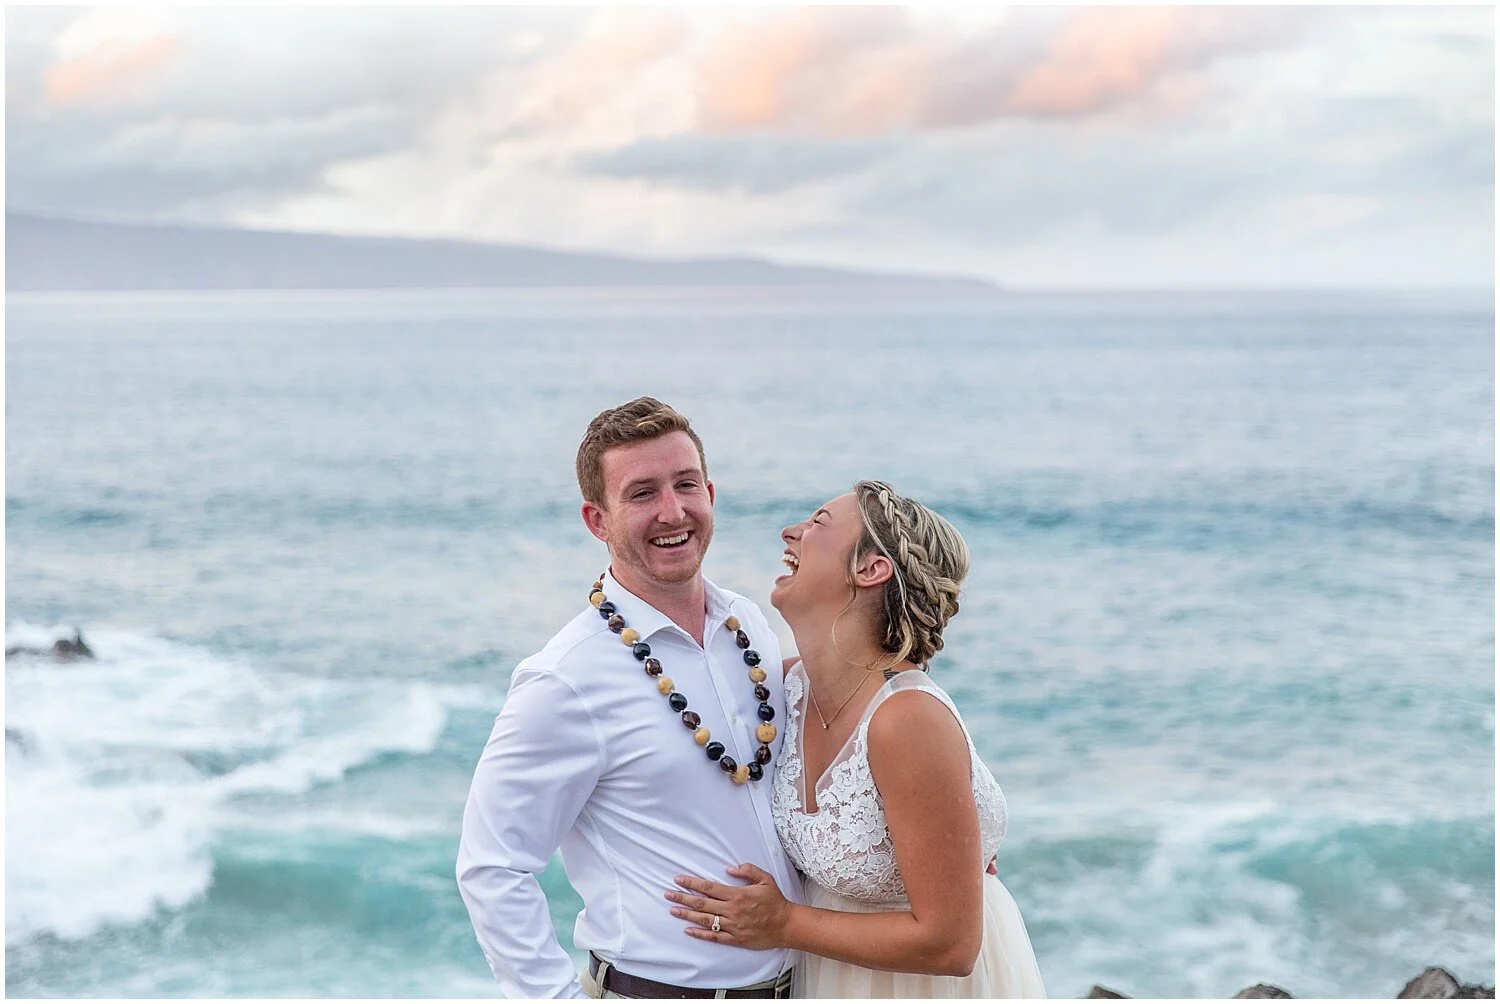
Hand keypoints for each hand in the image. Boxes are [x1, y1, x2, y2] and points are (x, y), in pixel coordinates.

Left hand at [665, 864, 791, 949]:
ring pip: (705, 920)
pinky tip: (688, 930)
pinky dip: (700, 934)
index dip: (692, 883)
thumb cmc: (775, 900)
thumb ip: (747, 870)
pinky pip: (714, 937)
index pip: (708, 887)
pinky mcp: (735, 939)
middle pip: (702, 903)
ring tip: (673, 910)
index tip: (678, 879)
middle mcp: (732, 910)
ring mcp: (733, 926)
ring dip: (687, 915)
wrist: (786, 924)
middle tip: (667, 894)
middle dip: (682, 898)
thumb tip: (729, 869)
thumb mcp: (765, 879)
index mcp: (737, 894)